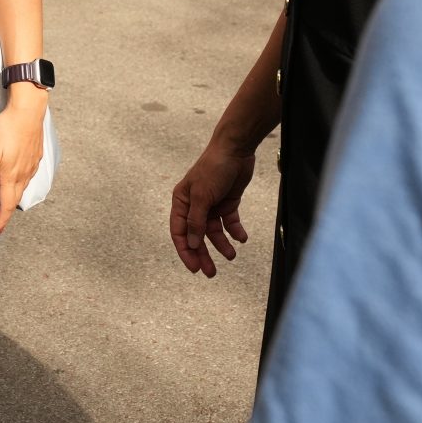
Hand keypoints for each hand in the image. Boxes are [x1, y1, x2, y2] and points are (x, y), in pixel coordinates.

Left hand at [0, 92, 45, 233]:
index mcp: (11, 175)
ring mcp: (32, 165)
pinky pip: (29, 176)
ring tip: (6, 203)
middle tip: (0, 220)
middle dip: (7, 211)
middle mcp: (24, 173)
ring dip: (14, 197)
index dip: (2, 218)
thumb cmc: (7, 128)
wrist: (28, 110)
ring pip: (23, 187)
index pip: (7, 204)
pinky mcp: (36, 156)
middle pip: (15, 198)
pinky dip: (21, 184)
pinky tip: (17, 180)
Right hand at [171, 131, 255, 277]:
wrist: (236, 149)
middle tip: (211, 273)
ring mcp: (211, 205)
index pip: (180, 232)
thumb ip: (197, 221)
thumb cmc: (214, 168)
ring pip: (214, 232)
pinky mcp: (227, 203)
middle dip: (203, 254)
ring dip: (222, 245)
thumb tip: (192, 244)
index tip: (194, 268)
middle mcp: (195, 205)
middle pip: (197, 236)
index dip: (186, 252)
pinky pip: (229, 223)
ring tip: (231, 255)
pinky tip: (241, 238)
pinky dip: (235, 231)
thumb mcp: (203, 196)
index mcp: (182, 202)